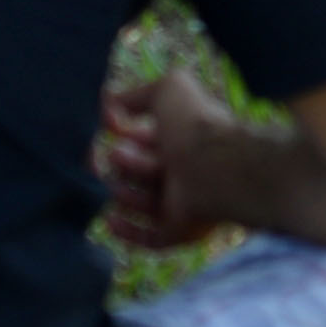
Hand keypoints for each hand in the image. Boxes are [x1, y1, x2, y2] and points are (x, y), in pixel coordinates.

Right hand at [96, 68, 241, 251]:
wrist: (215, 169)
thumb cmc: (193, 127)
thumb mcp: (169, 90)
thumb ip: (141, 93)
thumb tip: (113, 103)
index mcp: (185, 138)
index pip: (147, 138)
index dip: (125, 131)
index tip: (109, 125)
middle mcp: (184, 170)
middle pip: (141, 170)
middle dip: (125, 162)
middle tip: (117, 156)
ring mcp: (183, 202)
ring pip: (142, 201)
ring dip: (124, 194)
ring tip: (117, 186)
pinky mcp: (179, 230)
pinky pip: (148, 236)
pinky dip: (127, 231)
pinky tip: (109, 220)